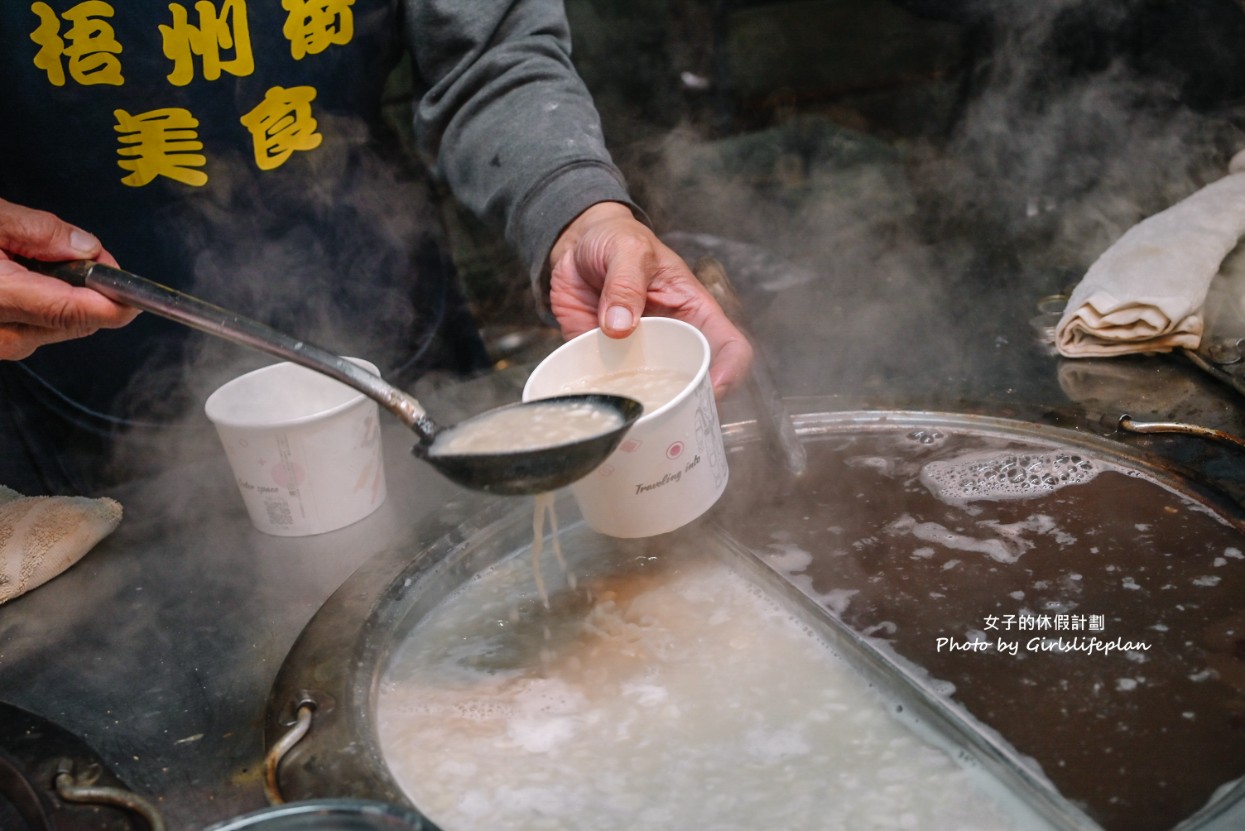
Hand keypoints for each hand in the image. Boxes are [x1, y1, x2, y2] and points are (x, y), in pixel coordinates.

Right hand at [0, 198, 136, 359]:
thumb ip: (38, 231)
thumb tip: (86, 248)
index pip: (78, 312)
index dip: (117, 301)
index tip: (136, 288)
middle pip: (75, 324)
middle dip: (91, 291)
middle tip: (79, 252)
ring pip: (54, 330)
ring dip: (63, 298)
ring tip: (31, 259)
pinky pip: (28, 332)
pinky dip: (38, 308)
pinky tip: (17, 277)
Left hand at [548, 202, 753, 395]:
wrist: (575, 245)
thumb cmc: (615, 238)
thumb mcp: (627, 249)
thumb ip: (626, 283)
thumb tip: (620, 325)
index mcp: (693, 310)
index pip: (729, 345)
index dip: (732, 370)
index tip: (716, 388)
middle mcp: (671, 337)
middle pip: (695, 379)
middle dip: (690, 403)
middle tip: (676, 414)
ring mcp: (639, 352)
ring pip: (653, 391)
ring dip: (646, 406)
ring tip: (636, 418)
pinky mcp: (605, 358)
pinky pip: (609, 385)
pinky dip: (606, 398)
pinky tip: (599, 405)